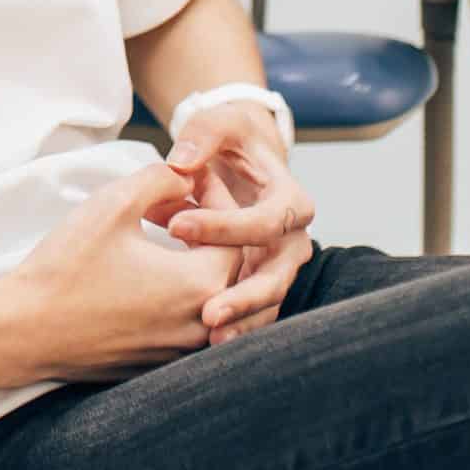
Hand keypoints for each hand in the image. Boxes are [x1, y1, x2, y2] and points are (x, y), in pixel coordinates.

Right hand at [0, 166, 239, 382]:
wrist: (24, 331)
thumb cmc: (67, 267)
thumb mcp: (114, 203)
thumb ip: (161, 179)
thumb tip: (188, 175)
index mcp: (200, 284)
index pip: (236, 233)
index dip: (216, 199)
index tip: (189, 179)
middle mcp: (201, 324)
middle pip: (227, 266)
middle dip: (206, 229)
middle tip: (174, 203)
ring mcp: (180, 350)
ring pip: (209, 296)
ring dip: (193, 261)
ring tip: (162, 234)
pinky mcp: (157, 363)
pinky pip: (186, 322)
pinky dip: (177, 293)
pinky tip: (145, 271)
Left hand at [164, 103, 316, 344]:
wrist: (243, 160)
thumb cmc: (230, 140)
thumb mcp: (220, 124)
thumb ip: (202, 135)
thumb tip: (180, 161)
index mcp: (291, 200)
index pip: (265, 220)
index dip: (222, 225)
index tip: (175, 226)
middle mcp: (293, 238)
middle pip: (278, 275)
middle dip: (245, 296)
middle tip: (208, 312)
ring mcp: (279, 266)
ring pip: (270, 302)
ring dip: (243, 322)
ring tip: (210, 338)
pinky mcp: (261, 282)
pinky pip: (255, 312)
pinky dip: (237, 327)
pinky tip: (207, 344)